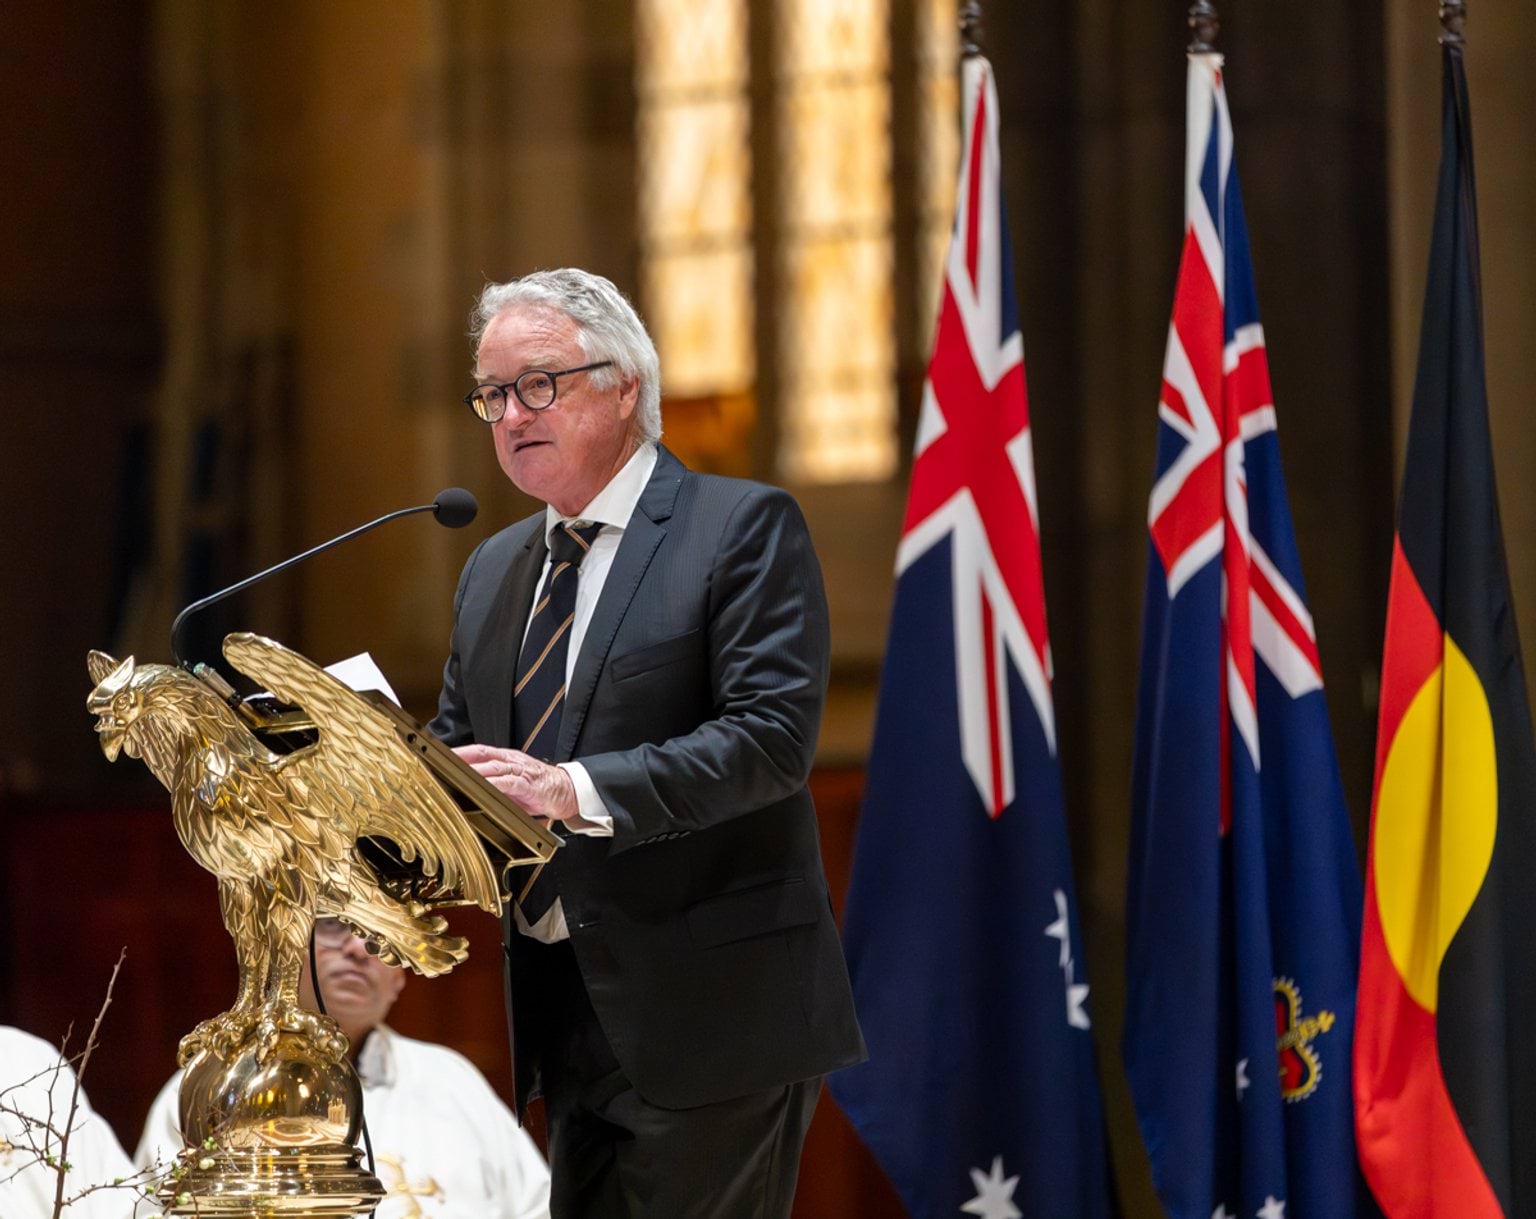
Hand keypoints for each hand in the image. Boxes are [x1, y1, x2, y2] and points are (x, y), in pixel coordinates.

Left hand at [454, 744, 578, 822]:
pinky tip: (484, 787)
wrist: (569, 791)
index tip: (441, 755)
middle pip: (483, 755)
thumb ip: (493, 785)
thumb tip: (469, 791)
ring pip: (494, 767)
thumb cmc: (540, 789)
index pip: (480, 751)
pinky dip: (496, 784)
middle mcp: (513, 762)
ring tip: (457, 774)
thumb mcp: (513, 785)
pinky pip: (510, 783)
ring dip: (475, 770)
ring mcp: (522, 772)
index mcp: (508, 760)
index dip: (460, 751)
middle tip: (442, 762)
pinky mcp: (530, 786)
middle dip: (462, 758)